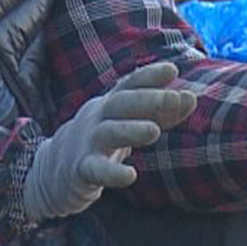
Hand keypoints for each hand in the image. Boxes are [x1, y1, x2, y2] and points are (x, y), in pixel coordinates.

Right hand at [23, 61, 196, 221]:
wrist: (55, 171)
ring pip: (109, 132)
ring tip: (154, 131)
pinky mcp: (82, 170)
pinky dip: (112, 173)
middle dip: (148, 99)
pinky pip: (96, 170)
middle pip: (121, 103)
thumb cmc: (103, 141)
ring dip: (132, 130)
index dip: (149, 76)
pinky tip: (130, 175)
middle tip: (176, 98)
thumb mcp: (129, 122)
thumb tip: (191, 97)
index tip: (172, 70)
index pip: (130, 85)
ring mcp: (88, 143)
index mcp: (111, 104)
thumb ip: (161, 112)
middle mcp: (98, 118)